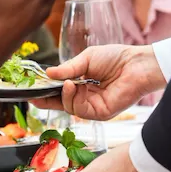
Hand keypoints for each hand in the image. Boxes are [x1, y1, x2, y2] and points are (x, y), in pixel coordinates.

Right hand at [32, 45, 165, 119]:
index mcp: (84, 84)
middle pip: (62, 103)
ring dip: (62, 95)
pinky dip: (72, 98)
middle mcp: (88, 97)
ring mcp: (94, 106)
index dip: (48, 90)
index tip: (34, 88)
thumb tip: (48, 73)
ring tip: (65, 82)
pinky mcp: (100, 113)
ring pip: (69, 107)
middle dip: (47, 99)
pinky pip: (79, 110)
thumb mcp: (86, 59)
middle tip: (34, 95)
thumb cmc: (116, 58)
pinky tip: (72, 85)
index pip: (62, 90)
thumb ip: (68, 68)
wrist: (136, 64)